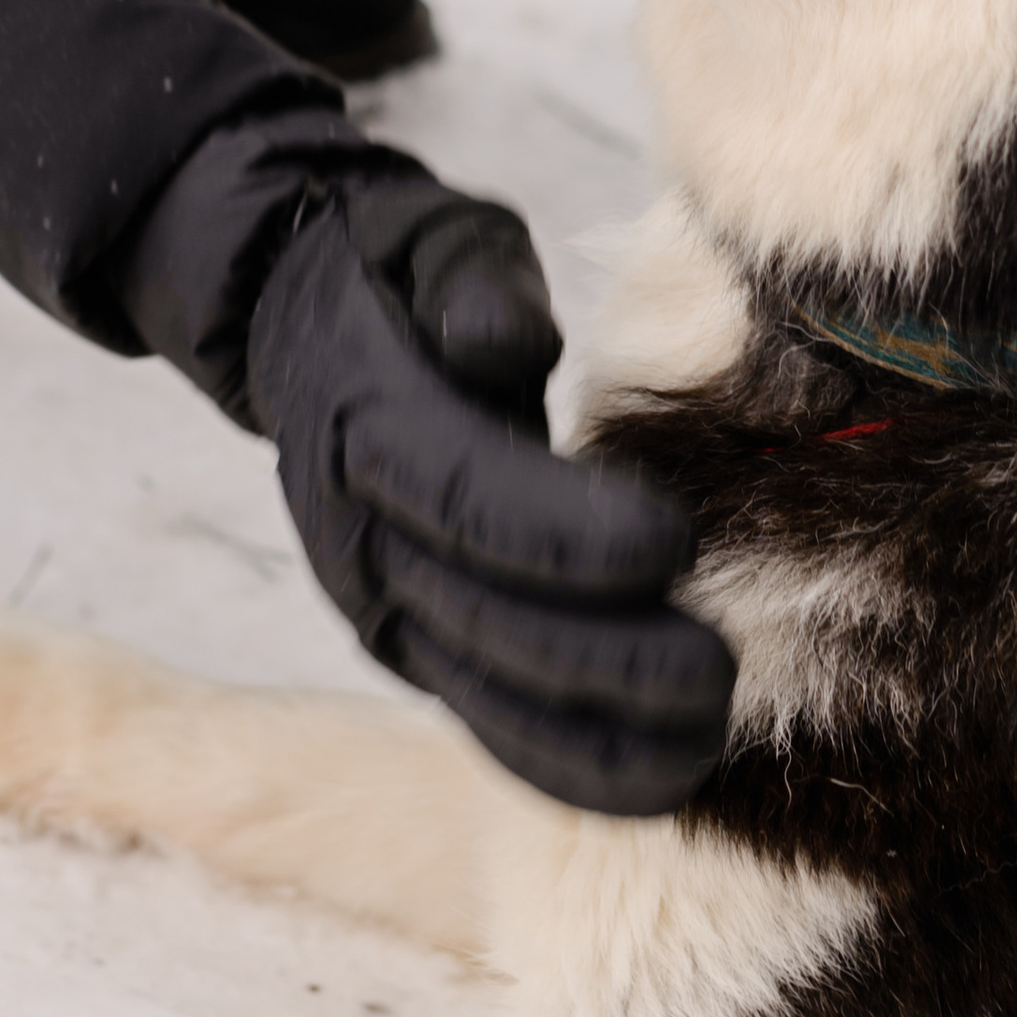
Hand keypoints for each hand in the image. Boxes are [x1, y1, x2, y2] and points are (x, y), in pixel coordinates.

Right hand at [246, 172, 734, 817]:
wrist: (300, 325)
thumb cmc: (398, 275)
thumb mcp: (428, 237)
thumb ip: (472, 284)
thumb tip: (505, 346)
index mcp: (363, 422)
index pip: (466, 496)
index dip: (563, 532)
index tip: (673, 542)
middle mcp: (358, 536)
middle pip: (481, 619)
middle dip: (601, 661)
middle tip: (716, 675)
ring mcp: (379, 607)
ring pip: (482, 697)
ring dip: (593, 736)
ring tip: (708, 742)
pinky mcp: (413, 649)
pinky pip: (486, 724)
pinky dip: (566, 764)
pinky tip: (660, 779)